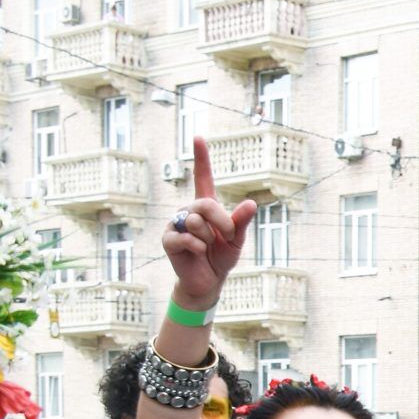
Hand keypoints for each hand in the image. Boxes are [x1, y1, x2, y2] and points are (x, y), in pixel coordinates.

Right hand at [161, 137, 257, 308]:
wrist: (208, 281)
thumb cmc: (222, 257)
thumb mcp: (237, 240)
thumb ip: (241, 222)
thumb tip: (250, 203)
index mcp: (206, 207)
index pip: (203, 178)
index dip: (201, 158)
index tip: (198, 137)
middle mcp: (189, 210)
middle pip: (205, 204)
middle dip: (222, 222)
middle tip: (225, 237)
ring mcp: (175, 223)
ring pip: (194, 221)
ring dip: (208, 238)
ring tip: (207, 247)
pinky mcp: (168, 239)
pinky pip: (185, 237)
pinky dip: (198, 248)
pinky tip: (197, 253)